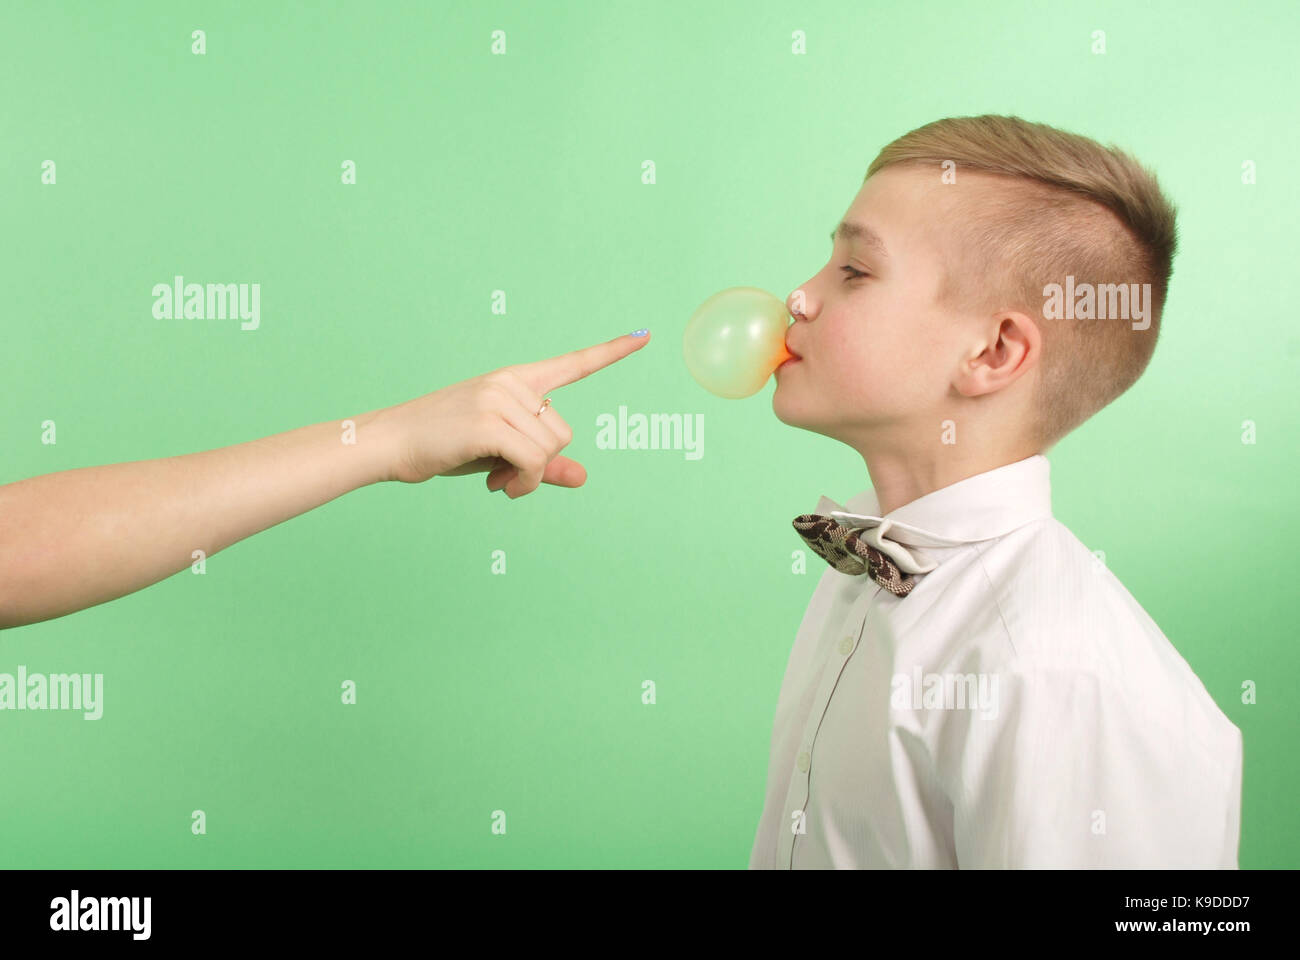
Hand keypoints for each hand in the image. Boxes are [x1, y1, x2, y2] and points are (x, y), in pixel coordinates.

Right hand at [376, 332, 650, 496]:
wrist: (389, 443)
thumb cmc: (444, 445)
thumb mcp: (498, 453)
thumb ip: (541, 464)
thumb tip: (583, 478)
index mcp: (514, 380)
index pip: (572, 364)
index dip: (611, 352)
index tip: (644, 335)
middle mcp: (510, 383)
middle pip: (563, 433)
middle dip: (540, 462)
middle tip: (505, 474)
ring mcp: (499, 399)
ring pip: (550, 450)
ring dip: (529, 477)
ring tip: (496, 478)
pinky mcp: (489, 423)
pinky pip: (533, 463)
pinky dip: (523, 484)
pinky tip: (497, 485)